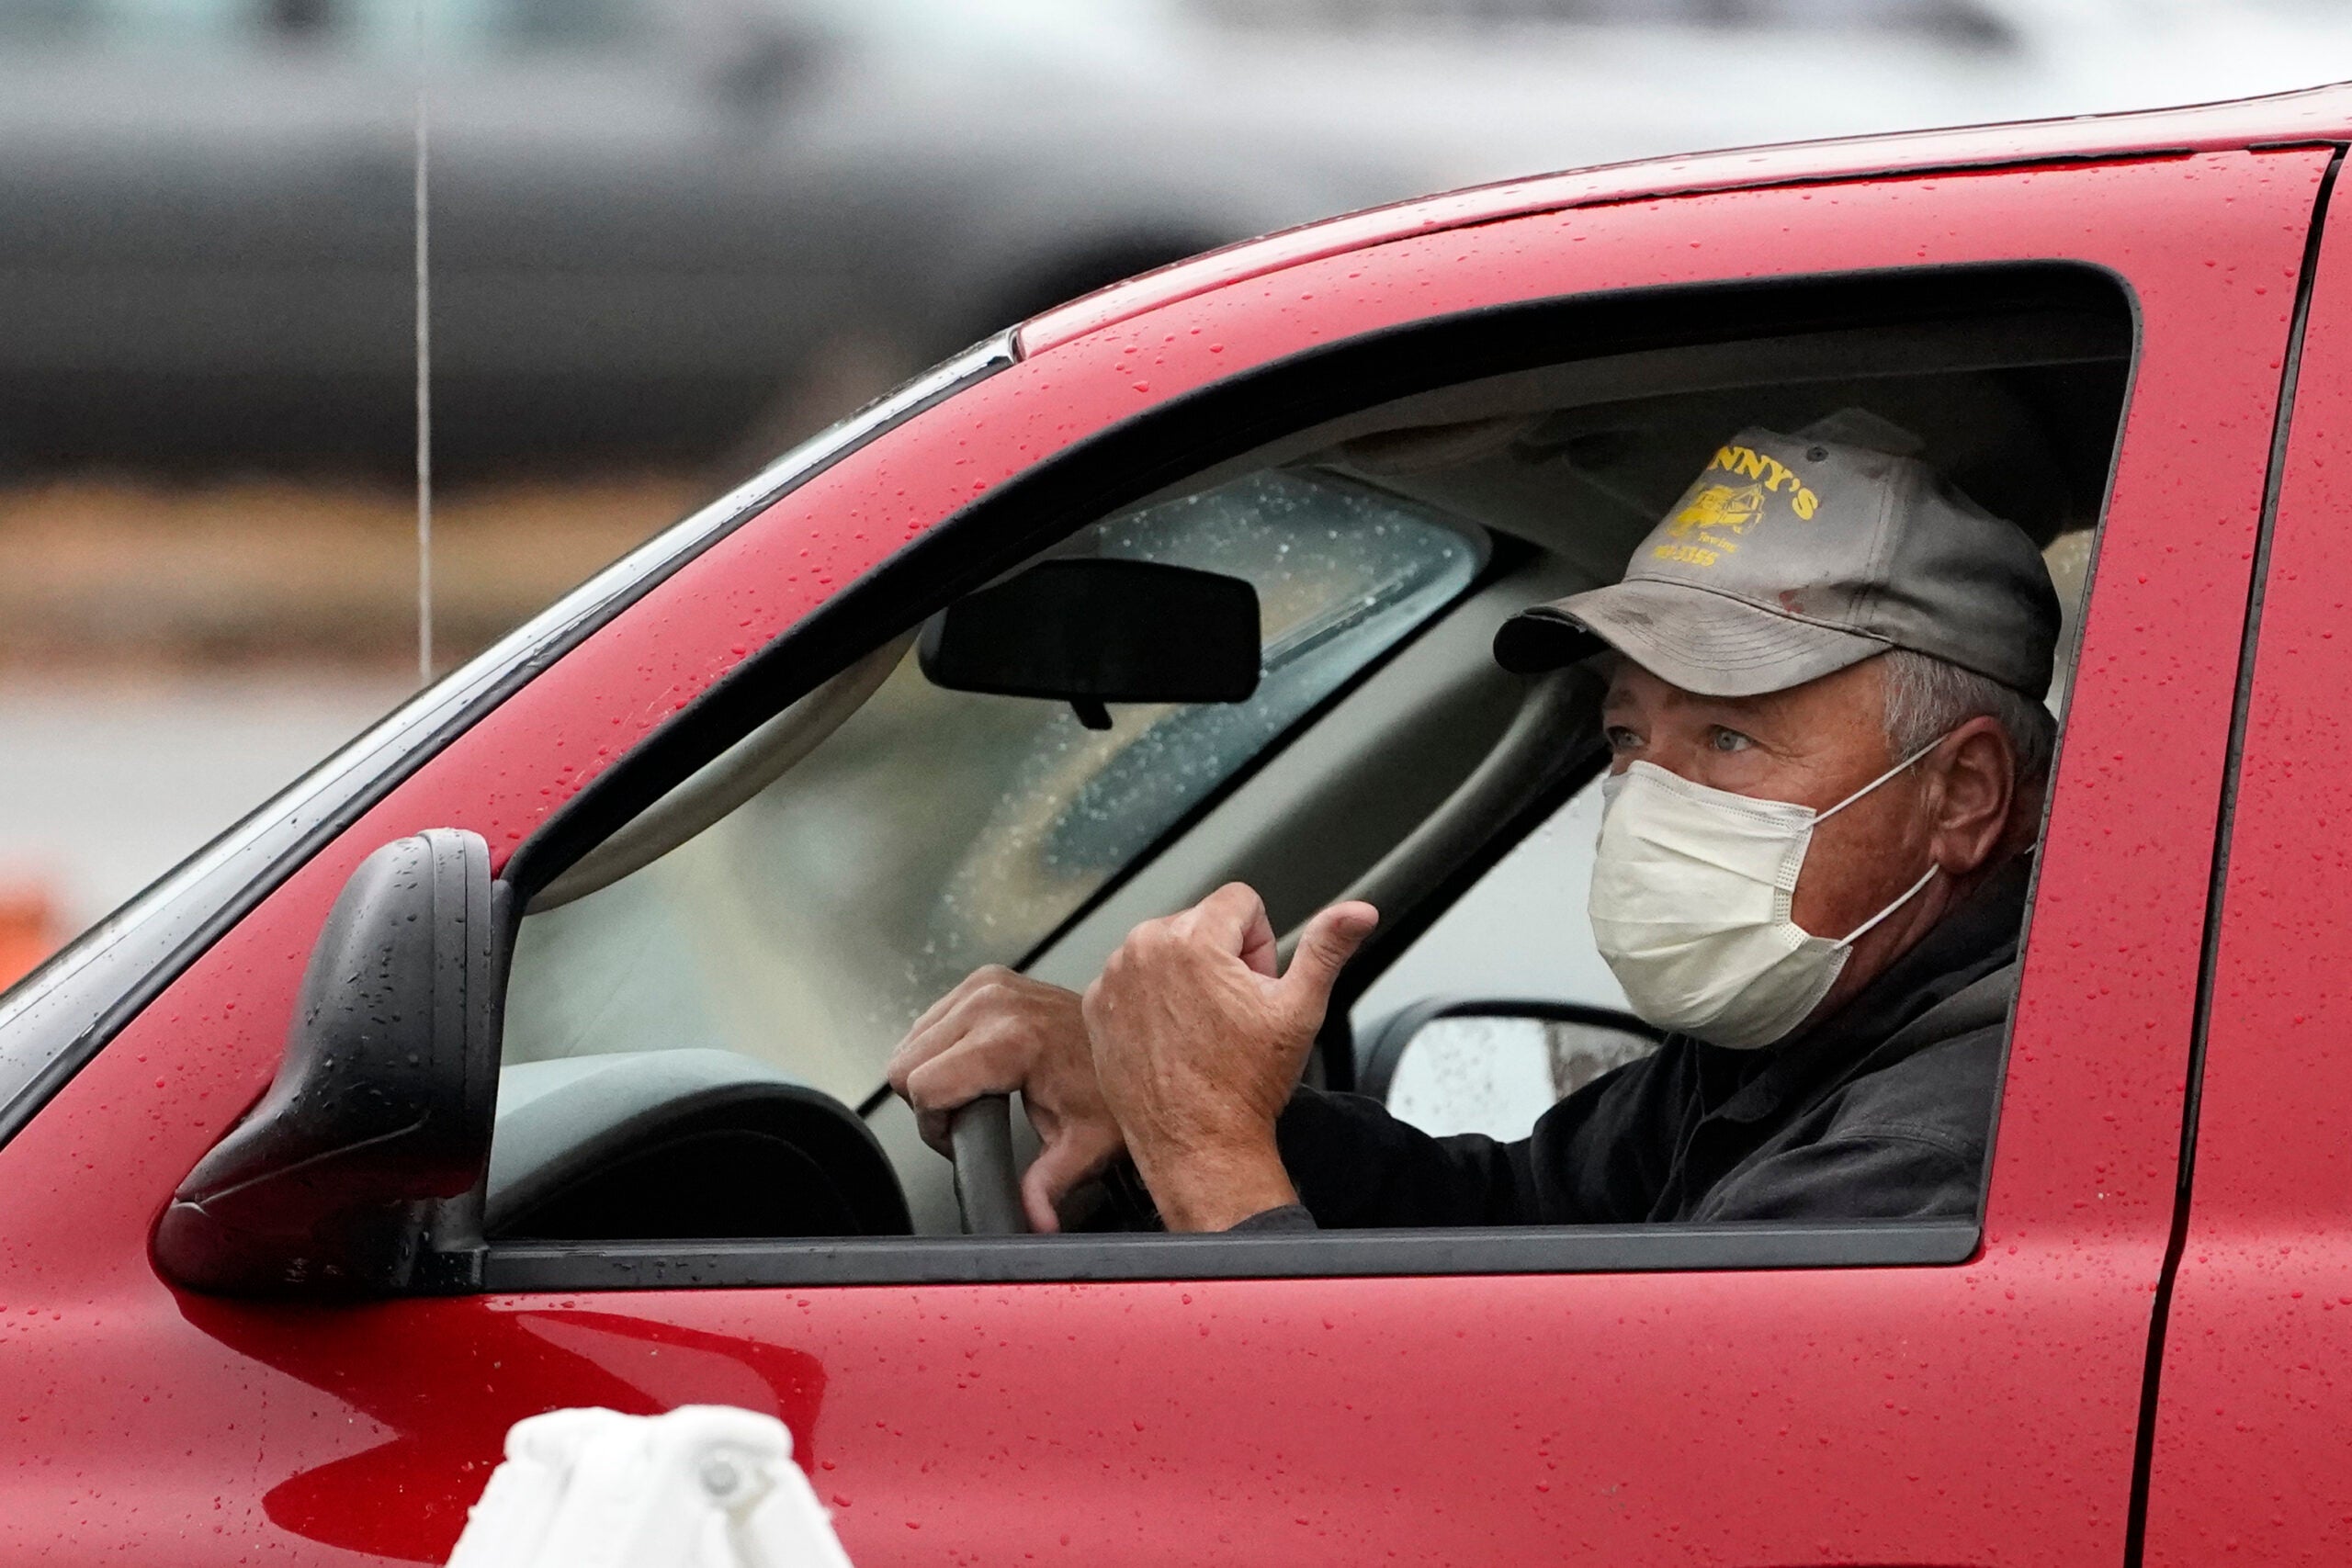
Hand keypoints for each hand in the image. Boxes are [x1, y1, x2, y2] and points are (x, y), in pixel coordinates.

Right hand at [885, 966, 1122, 1232]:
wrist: (1134, 1038)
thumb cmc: (1110, 1089)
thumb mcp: (1085, 1145)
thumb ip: (1048, 1185)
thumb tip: (1035, 1222)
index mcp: (1011, 1041)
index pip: (924, 1086)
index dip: (935, 1126)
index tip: (964, 1138)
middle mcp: (992, 1003)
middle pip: (905, 1065)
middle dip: (929, 1103)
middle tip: (969, 1119)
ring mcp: (986, 985)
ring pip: (910, 1043)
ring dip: (931, 1075)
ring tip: (975, 1093)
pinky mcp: (984, 979)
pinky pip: (928, 1022)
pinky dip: (939, 1050)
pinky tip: (975, 1066)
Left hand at [1082, 884, 1376, 1231]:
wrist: (1199, 1145)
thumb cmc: (1245, 1085)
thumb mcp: (1299, 1009)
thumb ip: (1327, 947)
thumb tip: (1358, 912)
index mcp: (1194, 940)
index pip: (1241, 902)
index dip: (1261, 945)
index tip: (1256, 987)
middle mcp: (1145, 949)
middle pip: (1202, 923)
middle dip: (1224, 959)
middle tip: (1231, 1016)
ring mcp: (1115, 978)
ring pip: (1167, 949)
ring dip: (1188, 978)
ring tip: (1203, 1029)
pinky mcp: (1097, 1007)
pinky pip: (1134, 979)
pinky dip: (1154, 1000)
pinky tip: (1173, 1038)